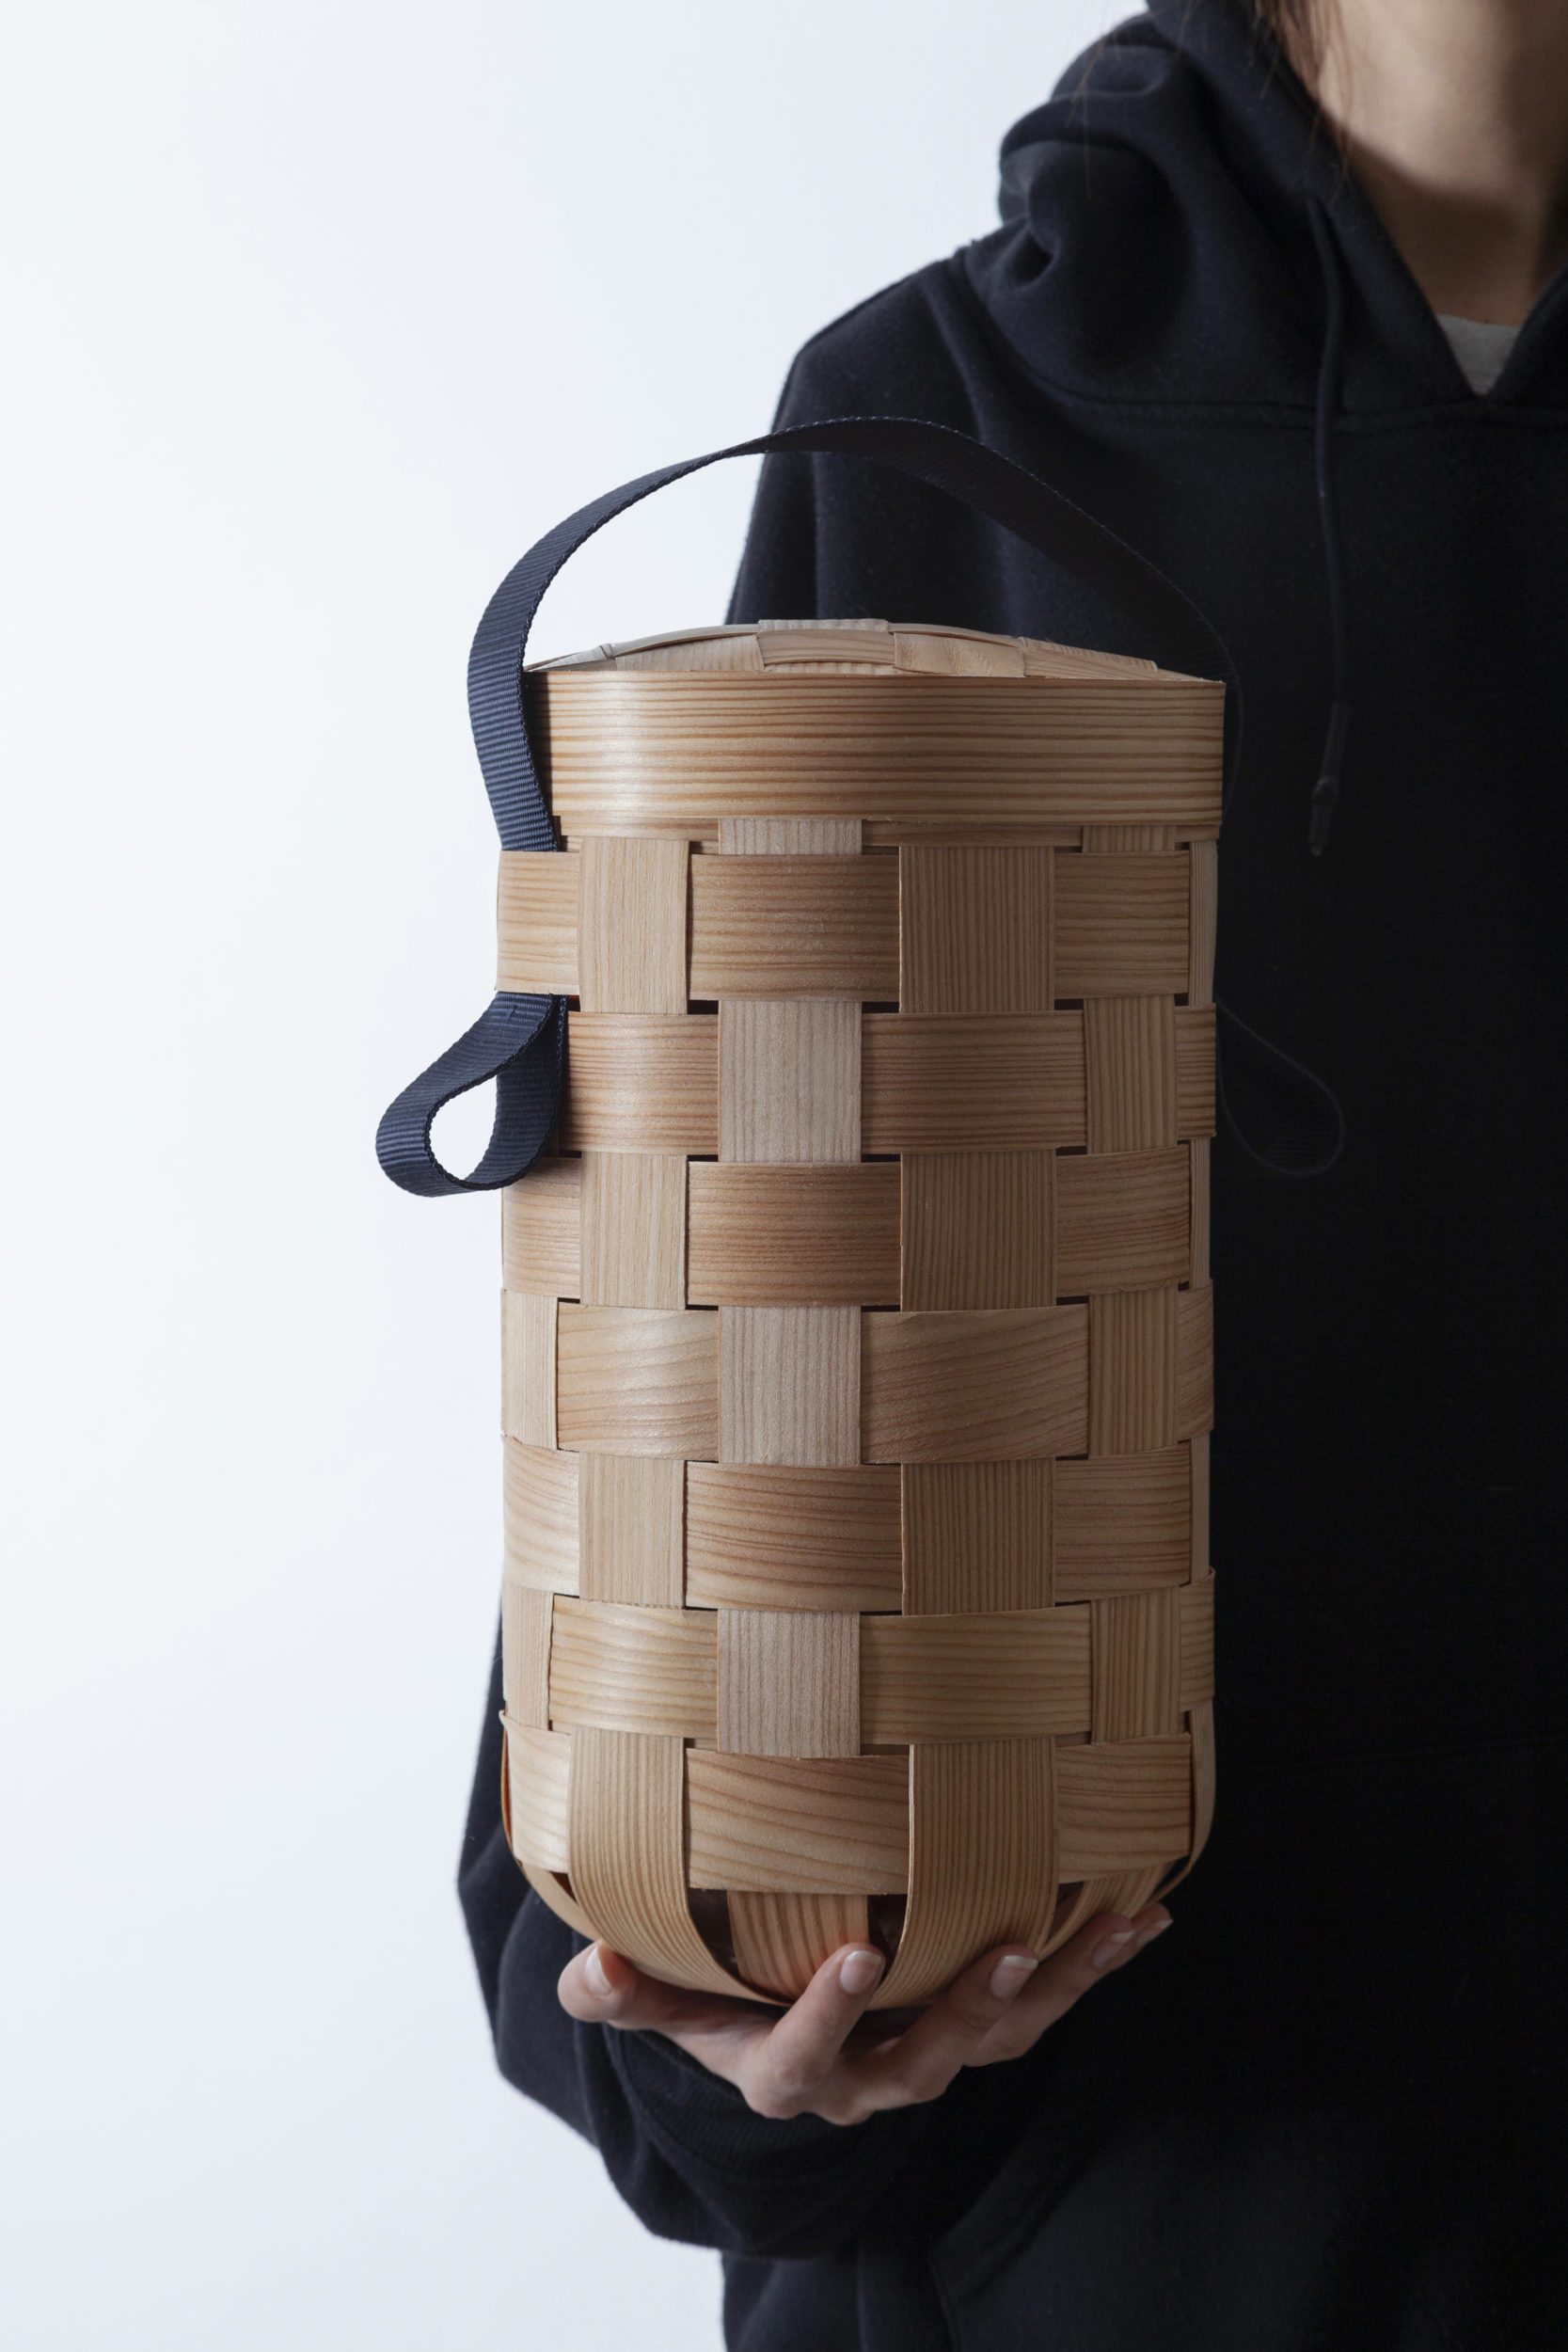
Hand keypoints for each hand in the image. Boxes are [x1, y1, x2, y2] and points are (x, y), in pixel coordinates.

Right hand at [557, 1904, 1170, 2125]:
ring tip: (1113, 1930)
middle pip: (929, 2060)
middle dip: (971, 2009)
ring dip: (1060, 1984)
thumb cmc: (707, 1998)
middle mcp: (870, 2079)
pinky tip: (1145, 1918)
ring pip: (1003, 2037)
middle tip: (1007, 1948)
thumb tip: (595, 1961)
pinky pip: (1042, 2006)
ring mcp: (930, 2055)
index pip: (804, 2059)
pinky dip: (1092, 1965)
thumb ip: (620, 1990)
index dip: (828, 2014)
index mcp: (788, 2075)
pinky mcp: (976, 2026)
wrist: (769, 2033)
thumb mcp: (655, 2000)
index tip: (857, 1954)